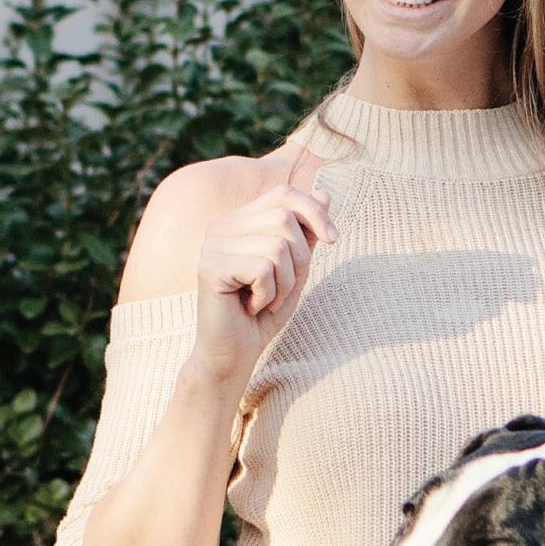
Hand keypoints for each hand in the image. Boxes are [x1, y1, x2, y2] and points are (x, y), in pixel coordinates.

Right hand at [190, 145, 338, 382]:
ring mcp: (212, 245)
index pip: (283, 193)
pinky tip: (252, 306)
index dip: (315, 211)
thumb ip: (306, 232)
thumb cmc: (263, 311)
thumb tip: (324, 192)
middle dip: (300, 258)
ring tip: (266, 299)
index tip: (334, 240)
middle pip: (284, 219)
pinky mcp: (211, 267)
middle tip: (284, 287)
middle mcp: (221, 225)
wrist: (234, 353)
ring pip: (278, 246)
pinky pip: (263, 270)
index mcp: (239, 220)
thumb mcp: (294, 268)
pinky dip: (269, 294)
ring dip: (285, 282)